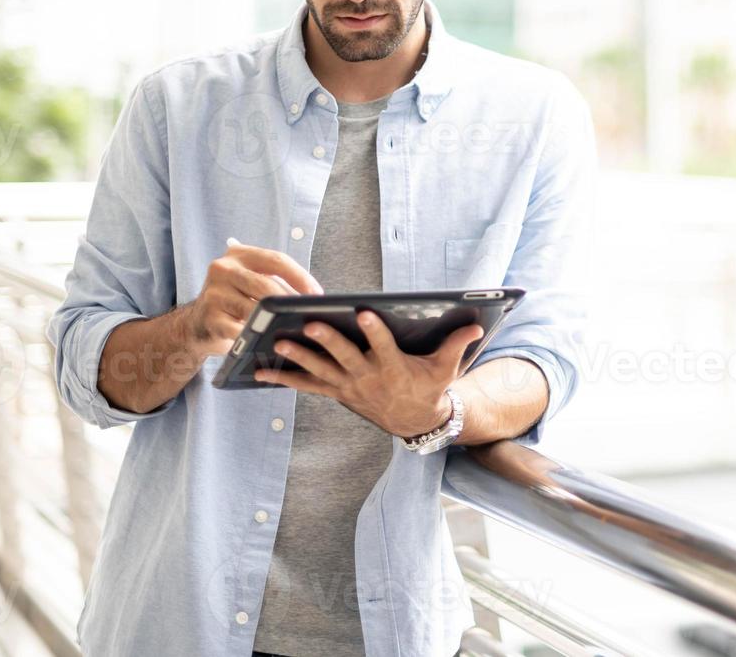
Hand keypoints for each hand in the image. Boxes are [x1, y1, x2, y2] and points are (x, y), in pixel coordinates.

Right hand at [184, 241, 323, 357]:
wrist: (197, 324)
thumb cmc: (235, 301)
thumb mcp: (252, 283)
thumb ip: (276, 284)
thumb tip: (311, 298)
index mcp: (238, 254)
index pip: (276, 260)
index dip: (300, 277)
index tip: (317, 293)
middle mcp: (223, 268)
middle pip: (266, 284)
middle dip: (290, 302)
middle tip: (308, 315)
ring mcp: (213, 292)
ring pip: (254, 308)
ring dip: (275, 321)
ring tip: (294, 329)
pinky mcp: (209, 317)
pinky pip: (240, 329)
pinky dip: (256, 337)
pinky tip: (269, 342)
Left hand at [255, 309, 483, 437]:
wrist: (414, 422)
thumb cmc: (430, 388)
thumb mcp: (446, 368)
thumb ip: (457, 344)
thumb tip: (476, 325)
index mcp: (394, 368)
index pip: (383, 346)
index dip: (374, 330)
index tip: (363, 312)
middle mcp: (368, 379)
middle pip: (345, 357)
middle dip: (327, 341)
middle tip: (309, 324)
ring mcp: (349, 387)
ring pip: (321, 371)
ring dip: (298, 358)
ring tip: (276, 343)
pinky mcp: (337, 392)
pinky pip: (307, 385)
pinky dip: (284, 378)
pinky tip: (259, 370)